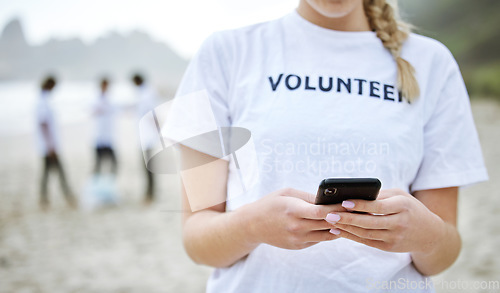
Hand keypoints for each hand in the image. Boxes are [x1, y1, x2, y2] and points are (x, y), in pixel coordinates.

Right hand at [244, 188, 346, 249]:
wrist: (252, 225)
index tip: (349, 202)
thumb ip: (308, 197)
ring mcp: (297, 239)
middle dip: (343, 217)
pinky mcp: (298, 246)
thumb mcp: (287, 193)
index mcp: (293, 210)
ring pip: (327, 234)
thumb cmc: (271, 204)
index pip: (320, 212)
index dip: (337, 208)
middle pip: (327, 223)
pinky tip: (335, 225)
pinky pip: (319, 239)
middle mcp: (296, 227)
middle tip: (357, 210)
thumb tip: (329, 199)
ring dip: (339, 227)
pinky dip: (328, 232)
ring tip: (351, 218)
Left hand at [326, 188, 445, 253]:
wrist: (430, 234)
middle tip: (330, 214)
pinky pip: (367, 241)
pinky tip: (339, 231)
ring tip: (330, 221)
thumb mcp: (400, 196)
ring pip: (366, 233)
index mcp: (402, 206)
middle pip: (369, 222)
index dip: (361, 205)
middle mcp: (399, 223)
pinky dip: (351, 236)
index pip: (378, 207)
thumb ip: (380, 195)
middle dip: (348, 218)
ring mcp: (395, 237)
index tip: (344, 202)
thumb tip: (355, 194)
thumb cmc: (410, 208)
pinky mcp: (389, 247)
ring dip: (346, 228)